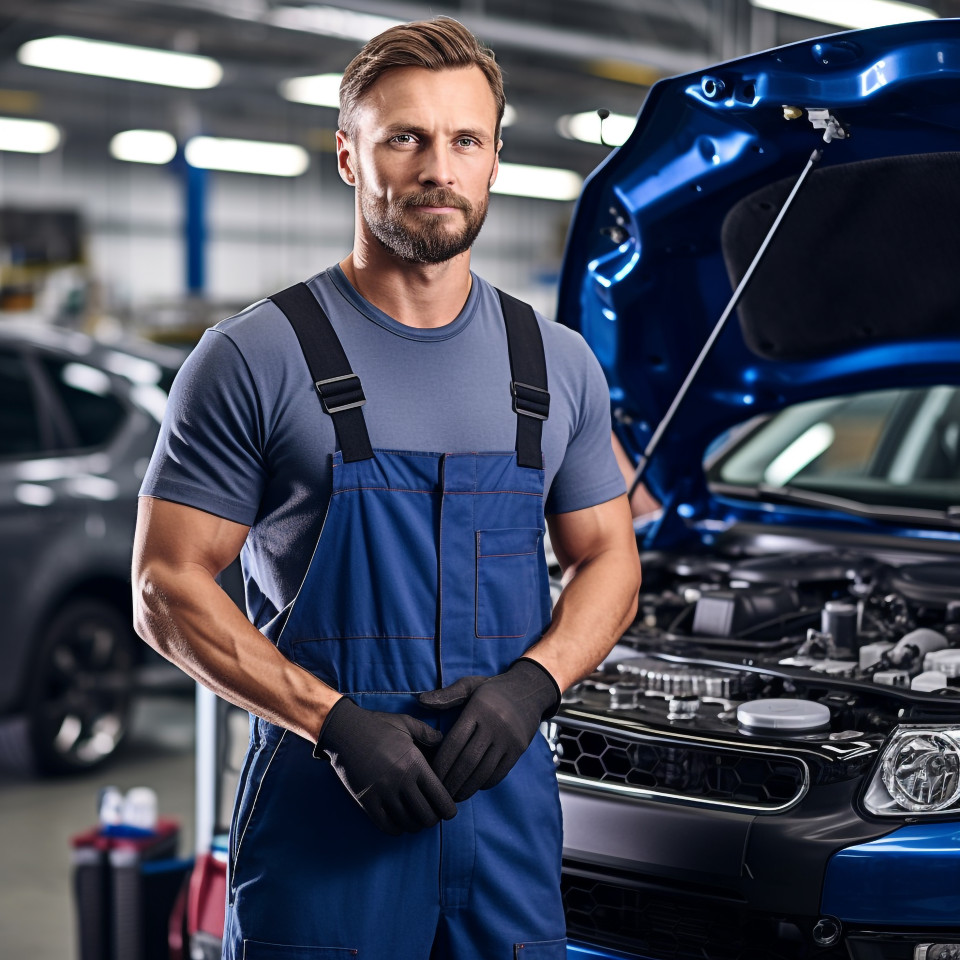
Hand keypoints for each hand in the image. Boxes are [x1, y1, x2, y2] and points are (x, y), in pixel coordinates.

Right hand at [314, 697, 456, 834]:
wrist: (344, 730)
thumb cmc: (376, 725)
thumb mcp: (405, 723)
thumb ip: (427, 733)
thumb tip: (441, 740)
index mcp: (415, 763)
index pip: (440, 798)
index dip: (448, 809)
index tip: (448, 810)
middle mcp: (401, 781)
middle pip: (427, 816)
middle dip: (432, 819)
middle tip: (431, 815)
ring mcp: (383, 793)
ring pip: (408, 824)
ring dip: (415, 825)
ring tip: (415, 818)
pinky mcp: (366, 801)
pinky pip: (387, 826)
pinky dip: (397, 829)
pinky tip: (399, 822)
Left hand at [418, 658, 560, 801]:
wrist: (530, 690)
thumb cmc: (492, 689)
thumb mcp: (470, 685)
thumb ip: (446, 695)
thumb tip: (420, 701)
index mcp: (478, 709)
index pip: (454, 741)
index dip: (441, 762)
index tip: (430, 774)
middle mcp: (495, 724)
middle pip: (468, 760)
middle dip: (451, 780)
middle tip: (440, 792)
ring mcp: (509, 739)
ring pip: (484, 770)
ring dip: (467, 787)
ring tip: (454, 795)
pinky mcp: (519, 749)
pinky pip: (500, 772)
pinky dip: (484, 783)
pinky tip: (473, 786)